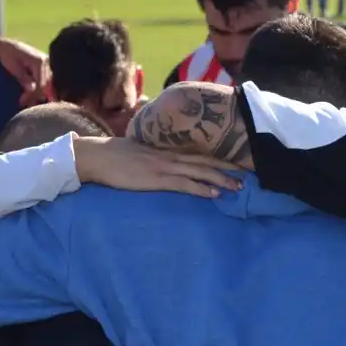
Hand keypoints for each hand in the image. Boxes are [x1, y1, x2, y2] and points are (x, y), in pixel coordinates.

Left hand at [0, 36, 50, 105]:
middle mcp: (46, 61)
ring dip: (39, 93)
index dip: (32, 95)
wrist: (7, 46)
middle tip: (24, 104)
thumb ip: (24, 78)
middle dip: (35, 96)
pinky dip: (41, 88)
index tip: (22, 102)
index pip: (41, 83)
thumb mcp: (14, 68)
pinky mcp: (45, 65)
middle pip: (45, 85)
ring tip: (29, 102)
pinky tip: (38, 96)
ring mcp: (47, 63)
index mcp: (39, 61)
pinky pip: (46, 79)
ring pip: (47, 83)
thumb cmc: (8, 56)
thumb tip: (33, 89)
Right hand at [72, 135, 240, 197]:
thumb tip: (161, 162)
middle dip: (227, 168)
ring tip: (238, 187)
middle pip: (205, 161)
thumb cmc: (114, 156)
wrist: (98, 156)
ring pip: (200, 172)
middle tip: (248, 174)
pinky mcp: (157, 179)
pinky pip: (184, 185)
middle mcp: (170, 156)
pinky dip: (201, 189)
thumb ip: (153, 155)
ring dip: (221, 180)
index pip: (198, 153)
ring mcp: (164, 167)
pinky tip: (214, 195)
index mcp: (165, 150)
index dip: (218, 158)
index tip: (235, 163)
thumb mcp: (139, 151)